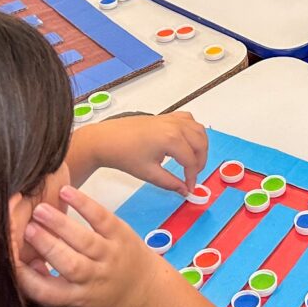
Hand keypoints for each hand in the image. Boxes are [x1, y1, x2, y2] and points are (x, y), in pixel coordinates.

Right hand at [16, 185, 167, 306]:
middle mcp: (94, 279)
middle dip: (45, 245)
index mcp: (77, 298)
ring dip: (60, 224)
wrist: (146, 290)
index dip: (26, 276)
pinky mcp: (122, 235)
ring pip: (83, 240)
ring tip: (40, 210)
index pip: (46, 291)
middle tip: (24, 228)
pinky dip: (84, 204)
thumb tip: (24, 263)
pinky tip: (66, 192)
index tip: (9, 257)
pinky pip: (102, 218)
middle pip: (67, 263)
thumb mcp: (74, 301)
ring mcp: (110, 256)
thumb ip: (49, 286)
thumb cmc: (102, 295)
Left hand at [77, 111, 208, 193]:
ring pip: (198, 130)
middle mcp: (176, 126)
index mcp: (172, 140)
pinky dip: (193, 130)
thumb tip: (185, 190)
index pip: (191, 161)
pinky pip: (189, 120)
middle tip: (192, 176)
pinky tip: (187, 141)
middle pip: (200, 144)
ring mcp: (172, 119)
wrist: (106, 140)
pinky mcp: (167, 116)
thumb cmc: (124, 155)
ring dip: (200, 145)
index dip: (192, 176)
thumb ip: (170, 183)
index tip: (189, 188)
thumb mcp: (148, 173)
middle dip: (200, 162)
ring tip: (193, 160)